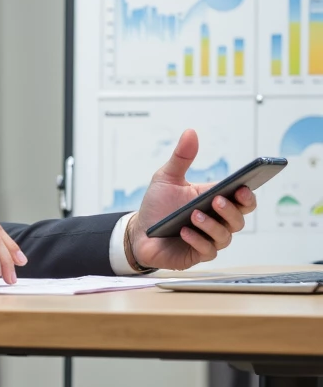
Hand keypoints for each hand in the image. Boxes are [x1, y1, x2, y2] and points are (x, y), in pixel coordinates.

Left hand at [128, 129, 255, 271]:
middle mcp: (218, 222)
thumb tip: (190, 132)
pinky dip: (197, 240)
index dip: (247, 195)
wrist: (139, 232)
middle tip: (217, 199)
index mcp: (216, 201)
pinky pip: (206, 250)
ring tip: (194, 215)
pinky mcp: (196, 255)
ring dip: (211, 225)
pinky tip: (185, 231)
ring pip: (224, 236)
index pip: (243, 200)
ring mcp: (209, 240)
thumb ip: (181, 157)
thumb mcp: (167, 178)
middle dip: (231, 209)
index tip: (243, 186)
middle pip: (239, 219)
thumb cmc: (158, 206)